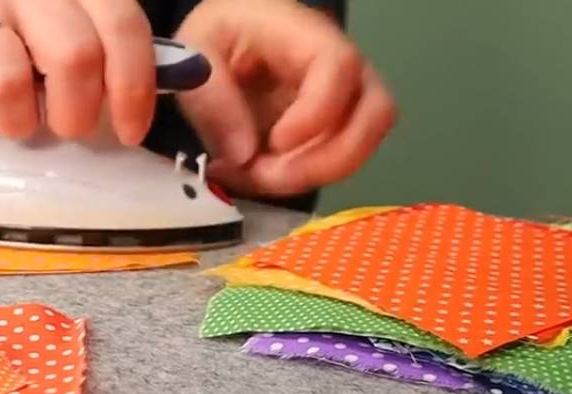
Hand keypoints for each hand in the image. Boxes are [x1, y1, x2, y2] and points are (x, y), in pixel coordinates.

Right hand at [0, 0, 157, 143]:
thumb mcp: (56, 3)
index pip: (122, 25)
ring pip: (10, 81)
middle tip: (65, 126)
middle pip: (74, 57)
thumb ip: (97, 38)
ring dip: (18, 121)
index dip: (133, 87)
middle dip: (76, 113)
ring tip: (12, 118)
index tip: (131, 131)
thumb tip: (139, 102)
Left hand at [175, 0, 396, 195]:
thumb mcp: (195, 51)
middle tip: (263, 175)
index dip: (317, 113)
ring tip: (249, 175)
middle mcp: (341, 67)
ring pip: (358, 148)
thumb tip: (243, 154)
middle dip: (325, 162)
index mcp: (305, 33)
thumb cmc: (216, 37)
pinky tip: (252, 174)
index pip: (341, 67)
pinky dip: (295, 181)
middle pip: (376, 114)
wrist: (225, 42)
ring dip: (306, 177)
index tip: (275, 143)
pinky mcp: (332, 131)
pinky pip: (332, 164)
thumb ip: (210, 97)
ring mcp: (343, 101)